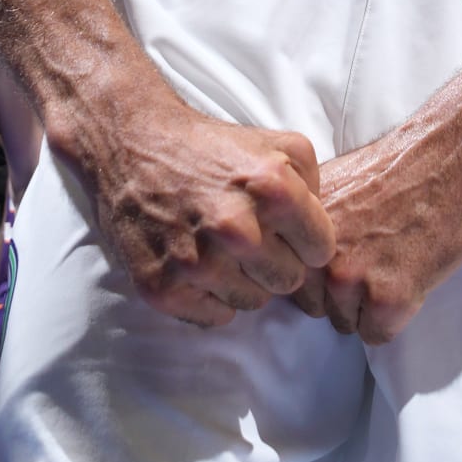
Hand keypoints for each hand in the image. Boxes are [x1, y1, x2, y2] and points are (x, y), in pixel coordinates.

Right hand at [68, 70, 333, 327]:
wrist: (135, 145)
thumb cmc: (214, 148)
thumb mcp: (280, 145)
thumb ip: (315, 185)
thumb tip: (325, 232)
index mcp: (272, 189)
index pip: (321, 252)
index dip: (306, 241)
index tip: (286, 230)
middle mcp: (236, 228)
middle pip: (289, 282)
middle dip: (276, 261)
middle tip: (251, 237)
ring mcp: (197, 262)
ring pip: (253, 303)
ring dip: (243, 280)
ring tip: (222, 247)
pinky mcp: (163, 287)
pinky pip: (215, 316)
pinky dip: (211, 296)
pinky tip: (198, 262)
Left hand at [289, 117, 461, 344]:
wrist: (453, 158)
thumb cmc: (403, 167)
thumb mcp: (337, 182)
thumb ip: (312, 221)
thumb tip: (295, 250)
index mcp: (301, 224)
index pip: (291, 275)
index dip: (318, 272)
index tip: (343, 257)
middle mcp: (318, 253)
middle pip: (315, 305)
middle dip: (341, 293)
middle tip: (375, 261)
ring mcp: (351, 276)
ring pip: (345, 322)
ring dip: (368, 306)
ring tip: (395, 266)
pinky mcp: (387, 298)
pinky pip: (377, 334)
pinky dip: (395, 317)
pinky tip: (410, 279)